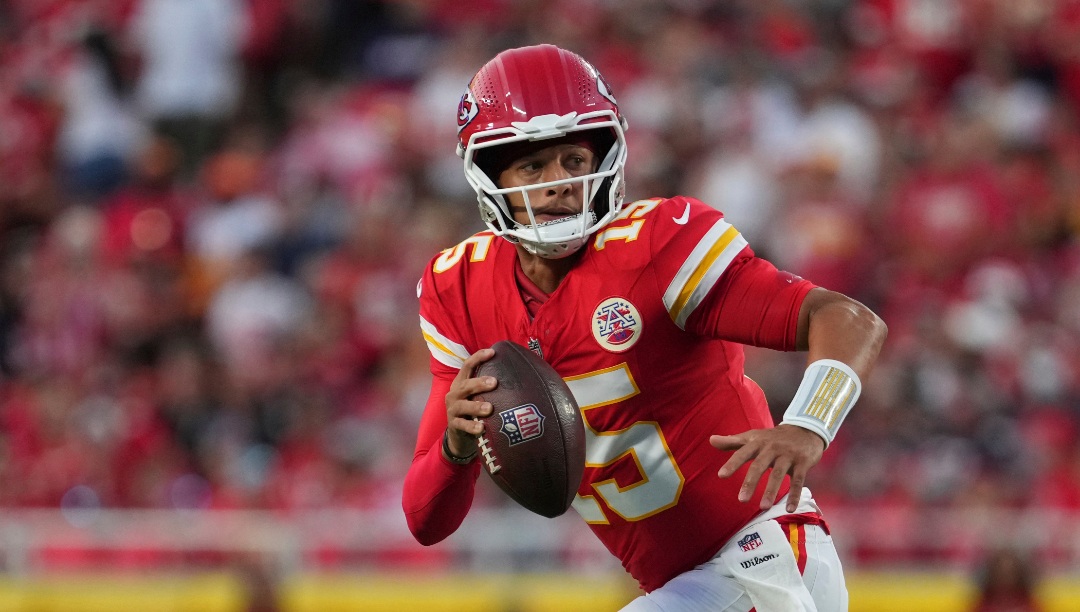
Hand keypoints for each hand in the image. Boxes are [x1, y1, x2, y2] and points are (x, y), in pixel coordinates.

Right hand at [444, 348, 497, 457]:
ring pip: (462, 405)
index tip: (493, 352)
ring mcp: (453, 409)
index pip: (467, 366)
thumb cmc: (474, 410)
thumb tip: (519, 374)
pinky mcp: (454, 424)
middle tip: (494, 382)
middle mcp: (455, 393)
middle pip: (465, 385)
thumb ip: (490, 387)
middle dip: (479, 383)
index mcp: (461, 382)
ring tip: (490, 408)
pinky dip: (471, 426)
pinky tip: (481, 428)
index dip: (478, 357)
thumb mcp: (478, 395)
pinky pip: (462, 425)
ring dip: (476, 406)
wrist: (460, 434)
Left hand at [710, 424, 825, 512]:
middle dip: (750, 482)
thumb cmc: (773, 437)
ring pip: (778, 474)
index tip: (721, 475)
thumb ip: (732, 442)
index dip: (732, 464)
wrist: (805, 429)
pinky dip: (794, 495)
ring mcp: (788, 455)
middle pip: (759, 466)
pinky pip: (798, 481)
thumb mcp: (753, 437)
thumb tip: (711, 440)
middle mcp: (772, 448)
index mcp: (758, 443)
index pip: (742, 453)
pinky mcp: (802, 463)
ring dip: (771, 491)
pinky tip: (789, 509)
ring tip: (763, 507)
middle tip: (742, 500)